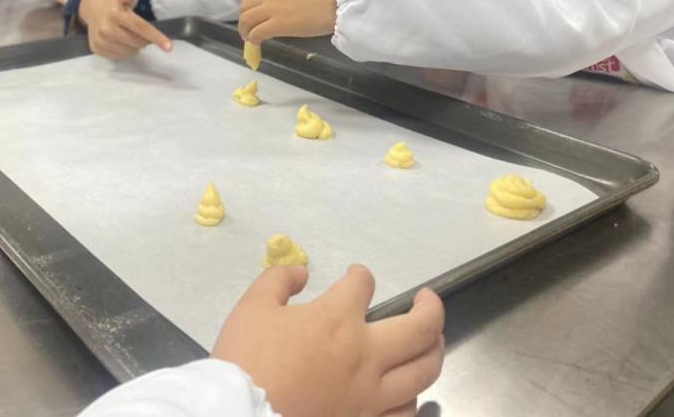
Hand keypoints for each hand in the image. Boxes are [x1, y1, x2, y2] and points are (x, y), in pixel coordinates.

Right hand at [78, 0, 172, 60]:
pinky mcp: (97, 49)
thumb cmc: (111, 0)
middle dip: (144, 39)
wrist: (90, 7)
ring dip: (134, 46)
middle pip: (138, 42)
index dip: (156, 37)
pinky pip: (119, 56)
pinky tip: (119, 40)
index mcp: (115, 14)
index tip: (169, 47)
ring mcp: (101, 41)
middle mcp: (107, 29)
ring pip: (130, 51)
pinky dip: (124, 50)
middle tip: (139, 30)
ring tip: (128, 34)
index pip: (140, 28)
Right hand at [213, 265, 444, 416]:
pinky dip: (412, 396)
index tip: (357, 275)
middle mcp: (366, 355)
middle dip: (430, 307)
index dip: (361, 274)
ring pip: (424, 372)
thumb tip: (301, 271)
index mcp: (337, 319)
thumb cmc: (246, 361)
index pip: (362, 284)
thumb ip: (278, 280)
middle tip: (428, 299)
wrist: (239, 415)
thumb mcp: (252, 307)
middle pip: (421, 328)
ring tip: (432, 340)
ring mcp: (372, 395)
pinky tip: (407, 390)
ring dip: (433, 350)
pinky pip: (405, 411)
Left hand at [239, 0, 336, 43]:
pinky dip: (253, 39)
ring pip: (246, 20)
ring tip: (250, 37)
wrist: (336, 2)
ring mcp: (270, 9)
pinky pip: (256, 33)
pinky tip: (258, 43)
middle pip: (244, 7)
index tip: (252, 13)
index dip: (247, 5)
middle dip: (244, 19)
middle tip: (249, 28)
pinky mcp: (277, 25)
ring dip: (245, 31)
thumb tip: (273, 4)